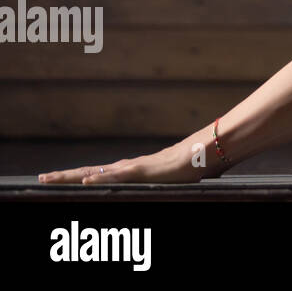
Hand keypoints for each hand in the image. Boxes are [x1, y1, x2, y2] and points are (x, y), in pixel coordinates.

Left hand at [37, 139, 222, 184]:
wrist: (201, 154)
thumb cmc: (184, 167)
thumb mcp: (160, 180)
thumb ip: (147, 183)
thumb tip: (145, 187)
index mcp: (127, 171)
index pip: (95, 174)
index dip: (74, 178)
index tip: (53, 180)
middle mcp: (124, 168)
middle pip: (88, 172)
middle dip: (63, 177)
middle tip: (40, 179)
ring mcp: (131, 169)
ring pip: (95, 173)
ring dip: (71, 177)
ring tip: (50, 179)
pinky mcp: (141, 171)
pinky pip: (117, 177)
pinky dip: (100, 180)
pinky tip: (86, 183)